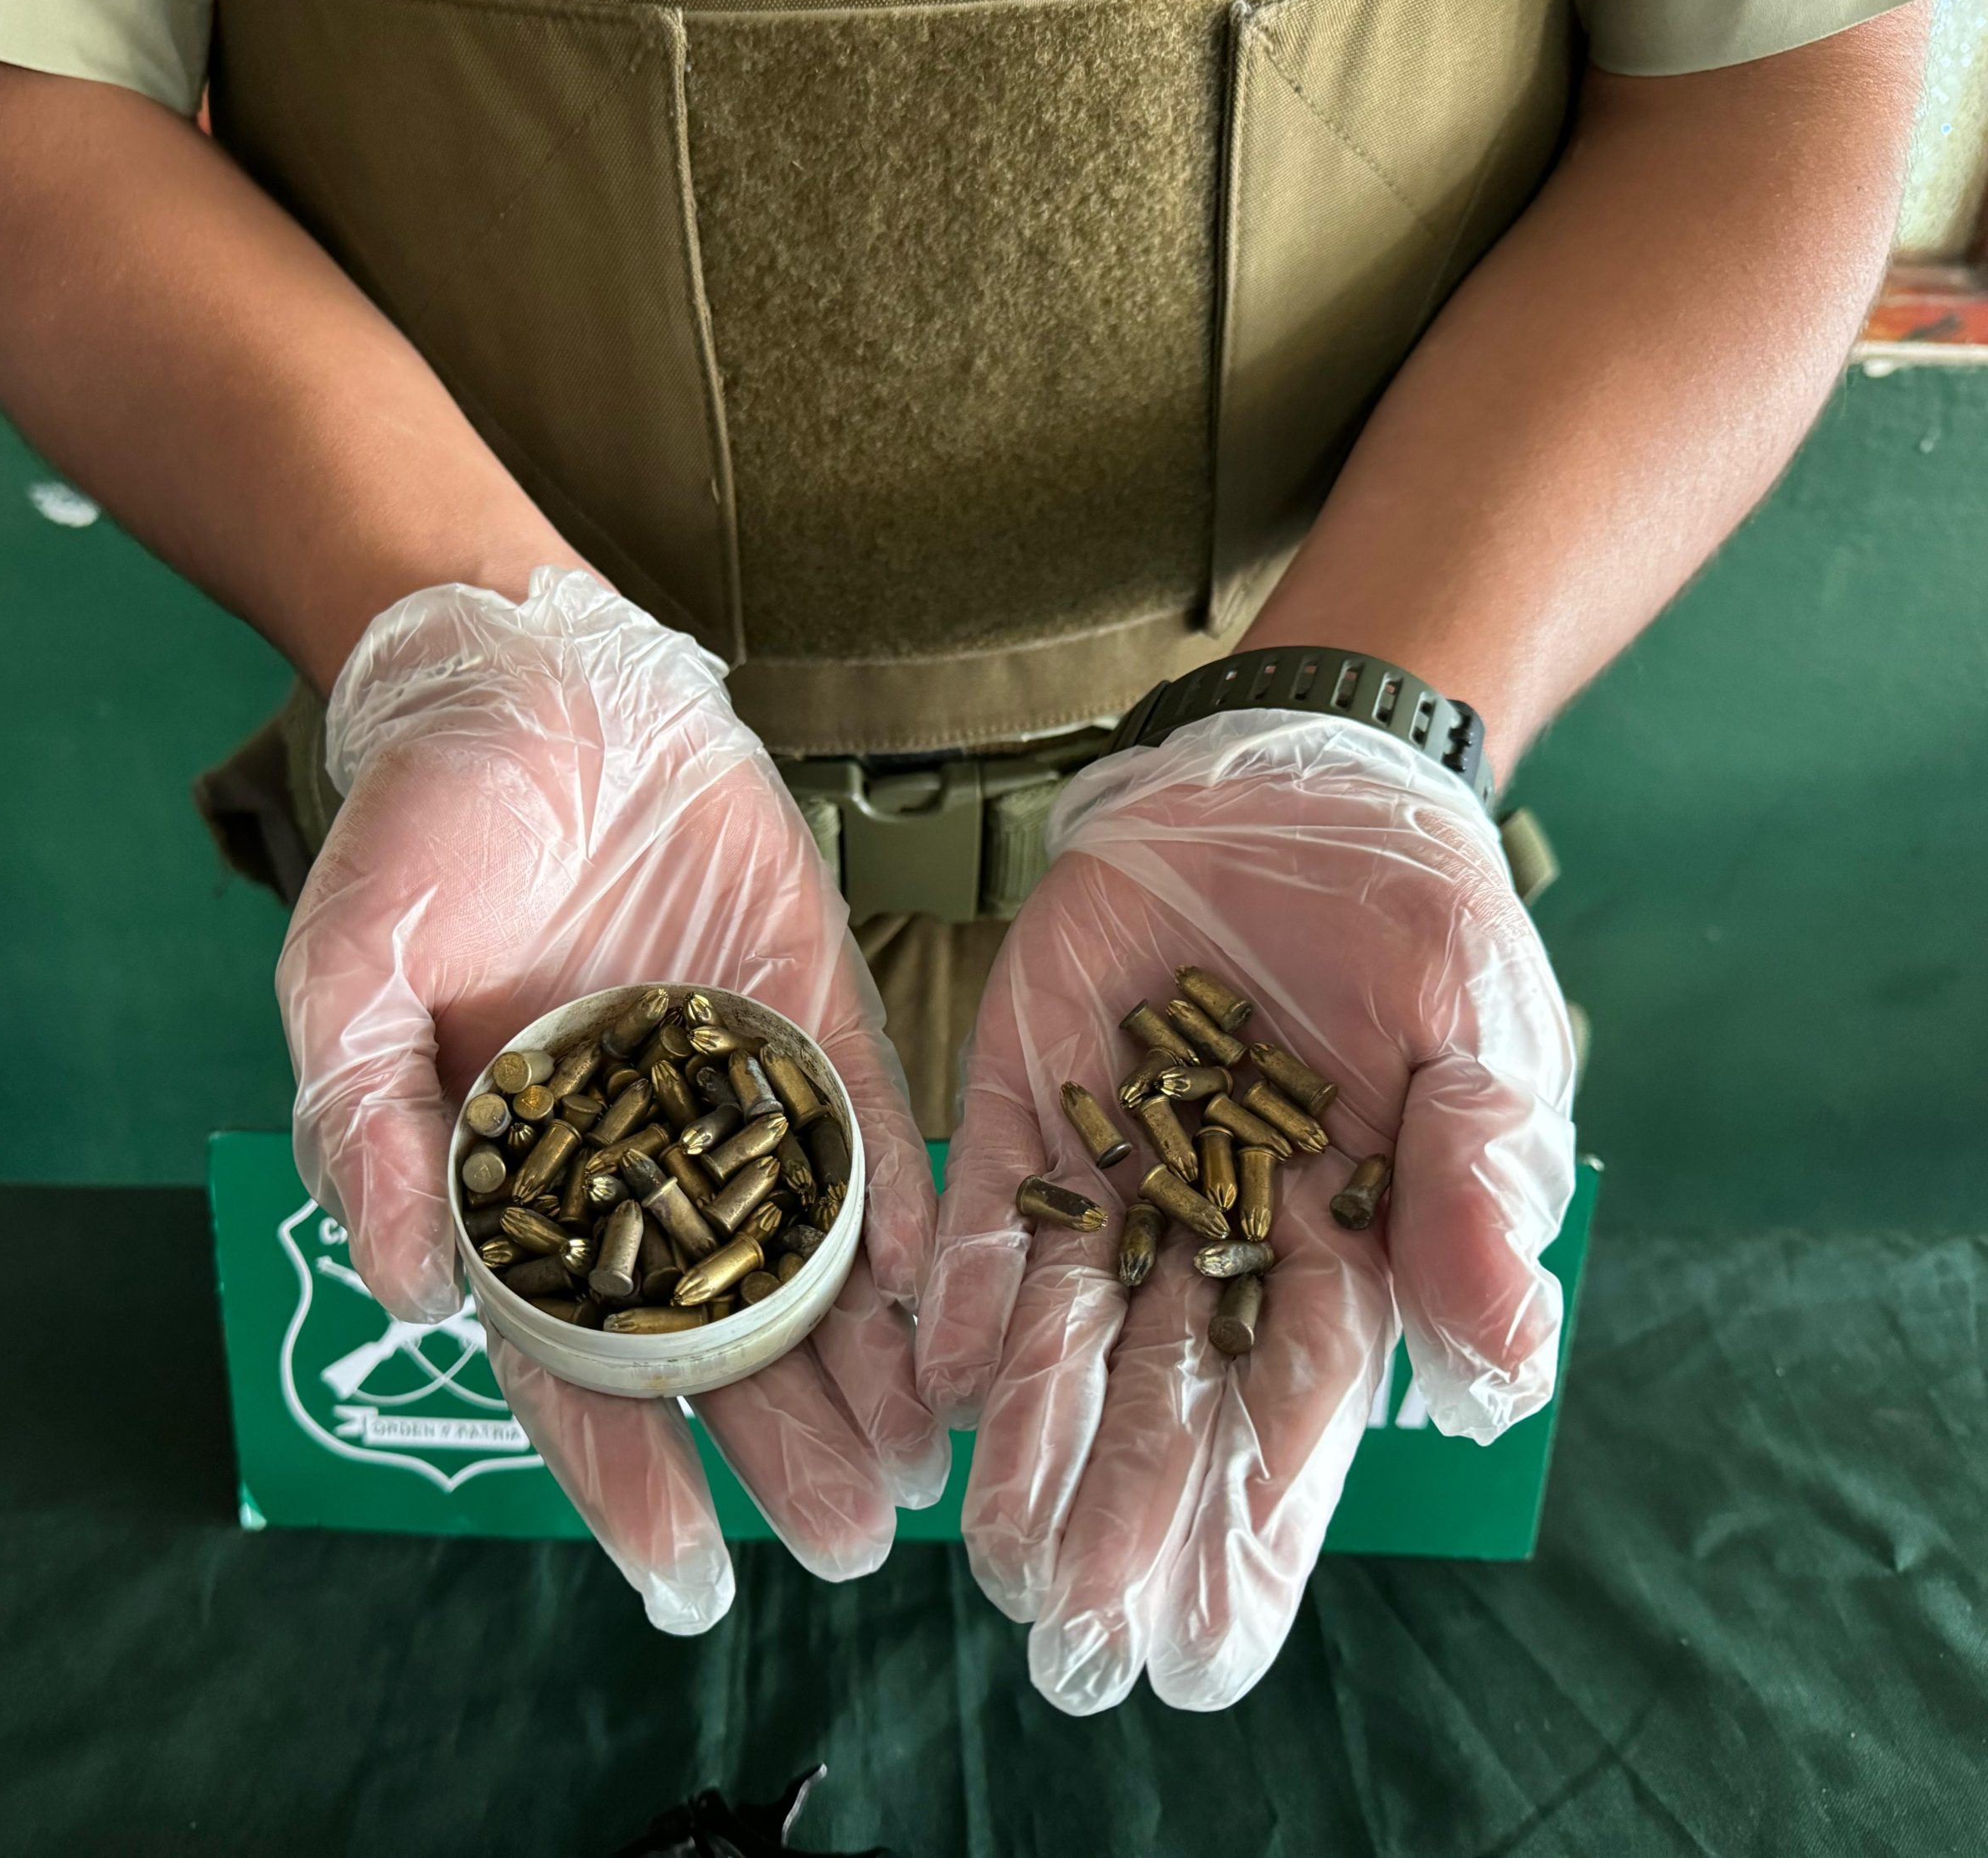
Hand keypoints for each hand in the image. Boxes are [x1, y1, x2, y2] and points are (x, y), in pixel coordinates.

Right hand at [279, 569, 946, 1632]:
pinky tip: (965, 1299)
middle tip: (858, 1545)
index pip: (572, 1366)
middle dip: (782, 1447)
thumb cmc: (422, 825)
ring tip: (931, 1469)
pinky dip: (918, 1219)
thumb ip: (362, 1122)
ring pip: (811, 1267)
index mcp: (519, 1186)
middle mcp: (639, 1168)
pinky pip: (876, 1138)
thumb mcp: (351, 969)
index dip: (623, 1475)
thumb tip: (405, 1288)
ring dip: (869, 1367)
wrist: (538, 679)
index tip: (683, 1577)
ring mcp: (737, 1101)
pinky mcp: (819, 1021)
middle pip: (715, 1345)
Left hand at [916, 710, 1575, 1711]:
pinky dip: (967, 1296)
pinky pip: (985, 1213)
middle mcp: (1208, 1237)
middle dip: (1126, 1523)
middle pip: (1167, 1402)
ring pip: (1067, 1335)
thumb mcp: (1481, 1044)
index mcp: (1334, 1247)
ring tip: (1002, 1563)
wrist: (1292, 783)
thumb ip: (1477, 1200)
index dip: (1253, 1529)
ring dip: (1035, 1447)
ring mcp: (1106, 1173)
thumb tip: (1495, 1379)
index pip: (1290, 1416)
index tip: (1211, 1653)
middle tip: (1078, 1650)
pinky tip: (942, 1387)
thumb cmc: (1416, 922)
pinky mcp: (1017, 1102)